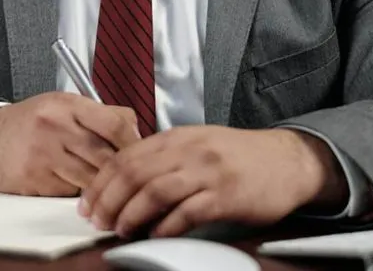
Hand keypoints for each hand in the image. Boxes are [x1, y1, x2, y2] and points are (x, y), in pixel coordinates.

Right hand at [0, 92, 139, 195]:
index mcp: (67, 105)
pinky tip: (77, 184)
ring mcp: (44, 155)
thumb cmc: (32, 121)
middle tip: (128, 173)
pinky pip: (70, 192)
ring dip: (102, 184)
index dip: (134, 141)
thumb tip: (136, 129)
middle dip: (121, 168)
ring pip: (91, 178)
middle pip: (106, 156)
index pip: (114, 123)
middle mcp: (56, 127)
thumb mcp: (64, 104)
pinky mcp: (35, 180)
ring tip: (105, 181)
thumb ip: (100, 113)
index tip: (141, 150)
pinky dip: (79, 192)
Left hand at [80, 126, 348, 236]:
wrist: (285, 160)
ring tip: (120, 230)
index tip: (87, 202)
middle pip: (135, 172)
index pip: (127, 155)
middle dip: (109, 199)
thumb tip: (126, 182)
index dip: (102, 180)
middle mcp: (189, 149)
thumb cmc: (238, 155)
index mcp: (177, 137)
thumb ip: (165, 157)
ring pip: (156, 190)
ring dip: (132, 213)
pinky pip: (188, 211)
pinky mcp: (226, 194)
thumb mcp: (197, 144)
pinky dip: (167, 226)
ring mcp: (208, 170)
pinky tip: (156, 236)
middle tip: (97, 221)